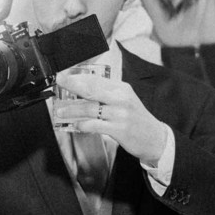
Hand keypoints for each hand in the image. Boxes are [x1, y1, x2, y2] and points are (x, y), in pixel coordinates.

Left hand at [53, 71, 168, 166]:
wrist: (155, 138)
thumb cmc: (136, 119)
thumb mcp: (125, 100)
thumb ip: (107, 94)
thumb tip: (83, 89)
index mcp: (122, 88)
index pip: (96, 79)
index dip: (78, 76)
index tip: (64, 75)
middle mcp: (121, 98)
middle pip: (92, 89)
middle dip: (72, 84)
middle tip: (59, 83)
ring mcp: (120, 114)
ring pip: (90, 108)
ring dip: (72, 109)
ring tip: (60, 110)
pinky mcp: (119, 129)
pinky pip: (95, 125)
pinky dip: (82, 124)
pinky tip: (75, 125)